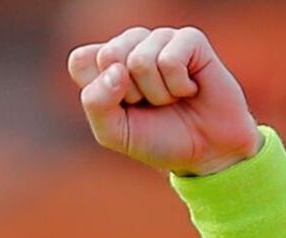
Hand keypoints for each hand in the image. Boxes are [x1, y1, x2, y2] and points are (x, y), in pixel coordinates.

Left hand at [68, 27, 262, 175]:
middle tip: (148, 104)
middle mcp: (131, 46)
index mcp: (106, 65)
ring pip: (140, 60)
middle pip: (108, 55)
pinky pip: (170, 59)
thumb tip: (116, 69)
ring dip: (157, 93)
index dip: (98, 90)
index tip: (119, 108)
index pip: (81, 60)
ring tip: (170, 98)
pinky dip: (179, 85)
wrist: (205, 150)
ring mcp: (160, 39)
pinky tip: (189, 89)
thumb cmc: (157, 138)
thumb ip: (96, 103)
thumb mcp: (114, 132)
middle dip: (129, 94)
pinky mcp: (190, 40)